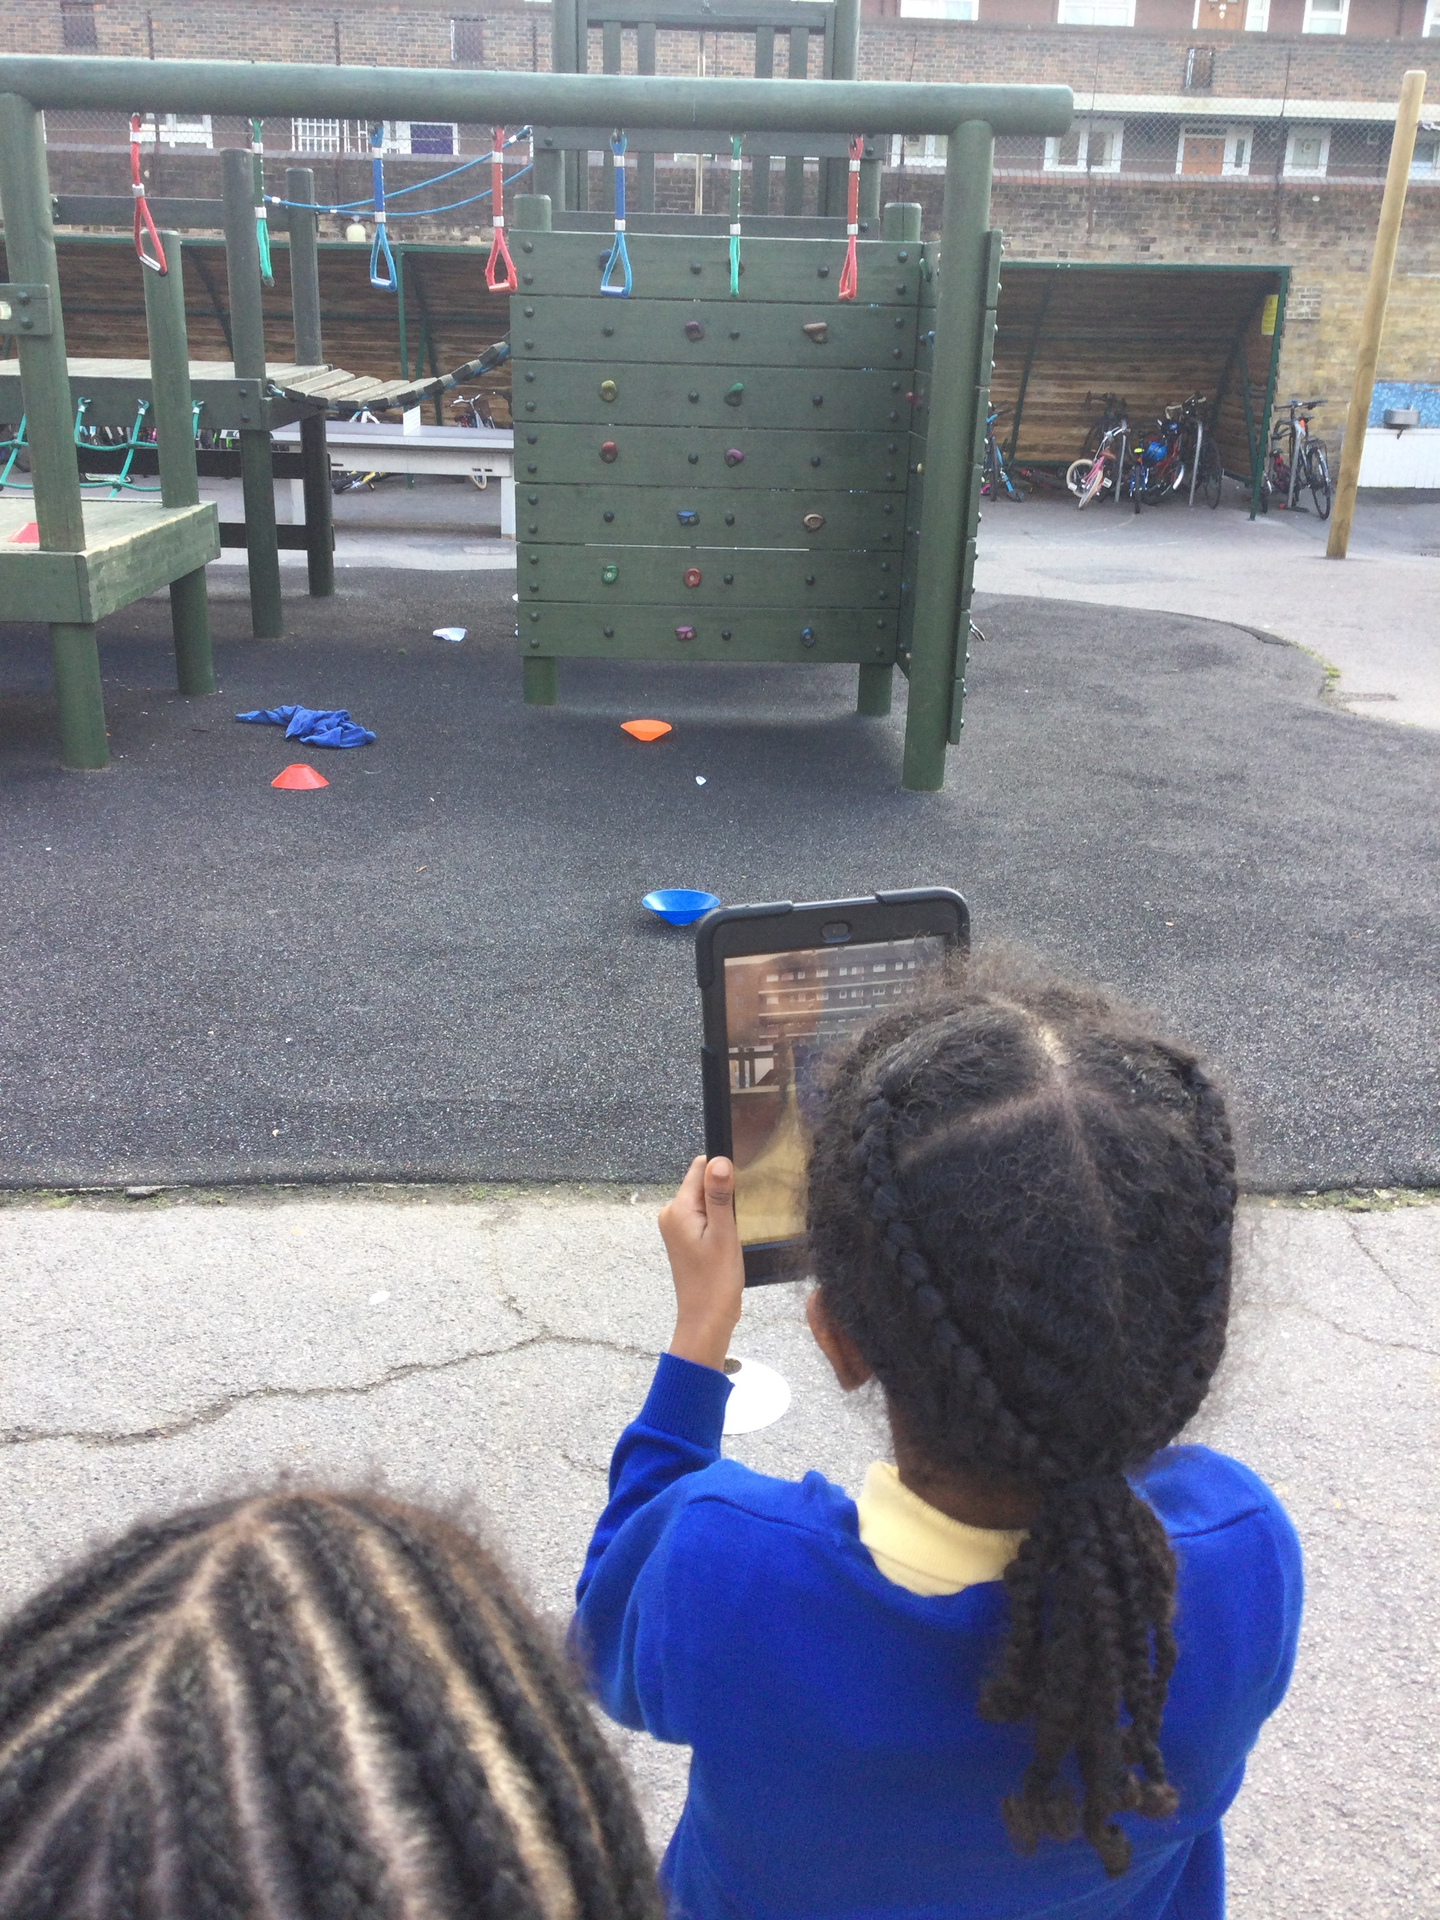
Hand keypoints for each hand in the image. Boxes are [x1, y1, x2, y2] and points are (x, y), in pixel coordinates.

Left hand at [658, 1155, 743, 1372]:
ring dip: (721, 1209)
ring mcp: (675, 1227)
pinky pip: (702, 1216)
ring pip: (704, 1200)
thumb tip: (719, 1160)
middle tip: (736, 1220)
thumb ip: (719, 1195)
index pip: (700, 1168)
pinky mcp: (683, 1238)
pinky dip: (717, 1222)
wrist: (706, 1319)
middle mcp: (671, 1213)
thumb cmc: (716, 1281)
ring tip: (731, 1234)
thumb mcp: (724, 1234)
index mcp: (678, 1208)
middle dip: (723, 1193)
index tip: (739, 1191)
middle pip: (702, 1182)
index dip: (722, 1173)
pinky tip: (725, 1241)